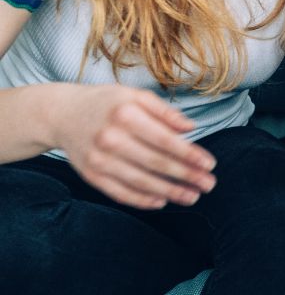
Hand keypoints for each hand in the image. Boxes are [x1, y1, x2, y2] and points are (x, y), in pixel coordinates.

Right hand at [54, 84, 215, 209]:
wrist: (62, 114)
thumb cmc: (107, 103)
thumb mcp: (136, 96)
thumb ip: (165, 112)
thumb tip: (191, 128)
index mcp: (126, 114)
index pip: (165, 140)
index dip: (189, 154)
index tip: (210, 164)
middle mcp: (111, 138)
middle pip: (155, 163)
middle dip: (186, 176)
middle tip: (209, 184)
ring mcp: (99, 160)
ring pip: (140, 181)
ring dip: (170, 192)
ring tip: (192, 197)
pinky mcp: (90, 176)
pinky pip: (119, 193)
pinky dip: (142, 199)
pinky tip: (162, 201)